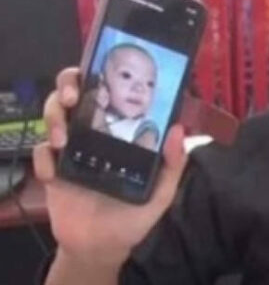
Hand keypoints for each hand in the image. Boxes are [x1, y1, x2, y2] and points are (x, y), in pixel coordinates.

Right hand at [35, 68, 188, 266]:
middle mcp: (96, 131)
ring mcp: (73, 148)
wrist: (103, 247)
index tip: (103, 69)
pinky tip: (54, 173)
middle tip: (75, 96)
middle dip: (70, 83)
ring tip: (63, 137)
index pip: (112, 90)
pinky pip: (41, 153)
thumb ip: (172, 165)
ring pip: (55, 113)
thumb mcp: (161, 193)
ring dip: (55, 116)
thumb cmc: (135, 215)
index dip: (104, 73)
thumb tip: (179, 129)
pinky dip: (43, 159)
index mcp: (122, 130)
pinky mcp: (53, 169)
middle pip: (76, 91)